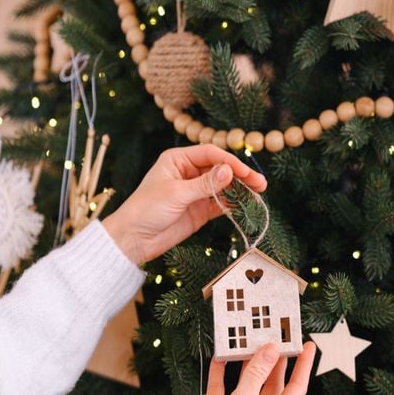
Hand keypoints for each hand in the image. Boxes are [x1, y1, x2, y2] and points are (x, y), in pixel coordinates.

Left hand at [102, 144, 266, 264]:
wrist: (133, 239)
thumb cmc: (146, 209)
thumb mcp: (177, 193)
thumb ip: (205, 183)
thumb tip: (230, 170)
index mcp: (178, 160)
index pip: (211, 154)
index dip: (230, 162)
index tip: (246, 173)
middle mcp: (188, 173)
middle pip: (220, 169)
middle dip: (240, 176)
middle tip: (260, 184)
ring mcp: (195, 192)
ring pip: (223, 186)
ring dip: (239, 190)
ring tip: (258, 194)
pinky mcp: (199, 211)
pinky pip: (220, 204)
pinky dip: (233, 204)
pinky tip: (244, 205)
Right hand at [171, 342, 316, 394]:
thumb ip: (256, 373)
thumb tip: (271, 351)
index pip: (296, 388)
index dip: (303, 366)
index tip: (308, 346)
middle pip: (272, 382)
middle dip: (274, 361)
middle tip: (277, 338)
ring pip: (247, 382)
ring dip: (248, 363)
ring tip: (251, 341)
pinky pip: (222, 386)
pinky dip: (221, 372)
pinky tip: (221, 356)